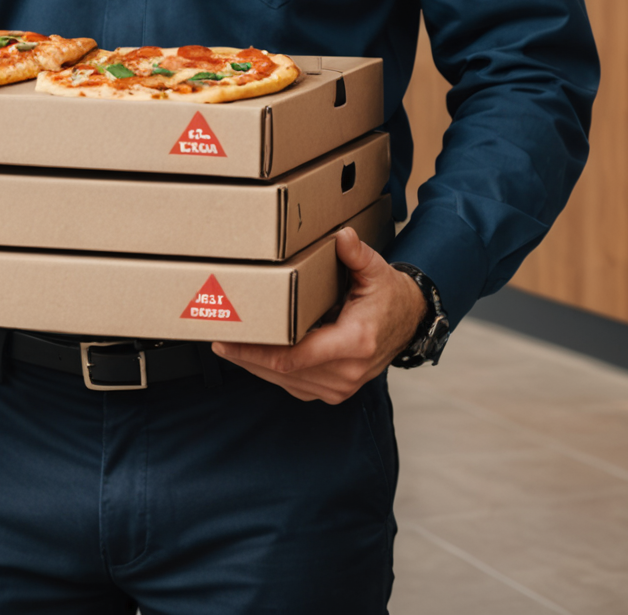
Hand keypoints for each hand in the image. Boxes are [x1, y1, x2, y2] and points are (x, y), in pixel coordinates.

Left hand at [212, 227, 426, 402]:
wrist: (409, 322)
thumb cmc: (388, 296)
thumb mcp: (376, 270)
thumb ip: (356, 254)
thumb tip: (342, 237)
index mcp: (355, 342)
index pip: (296, 356)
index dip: (258, 352)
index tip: (230, 340)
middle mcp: (348, 371)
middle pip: (284, 371)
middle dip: (248, 356)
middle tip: (217, 338)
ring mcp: (341, 386)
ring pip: (286, 381)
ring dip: (255, 366)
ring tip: (228, 346)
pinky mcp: (335, 390)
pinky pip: (295, 385)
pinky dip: (272, 372)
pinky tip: (252, 357)